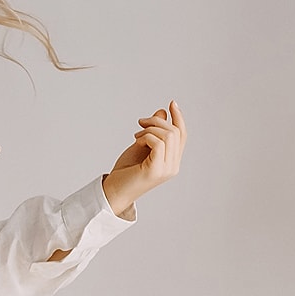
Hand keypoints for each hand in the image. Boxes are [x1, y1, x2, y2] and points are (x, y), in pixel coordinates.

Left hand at [102, 101, 186, 216]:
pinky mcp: (155, 170)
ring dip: (150, 129)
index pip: (182, 135)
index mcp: (171, 161)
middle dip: (157, 121)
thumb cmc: (125, 171)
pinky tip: (137, 141)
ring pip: (169, 136)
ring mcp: (166, 169)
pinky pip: (158, 143)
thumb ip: (153, 131)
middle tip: (140, 122)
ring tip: (137, 135)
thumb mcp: (141, 145)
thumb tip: (162, 112)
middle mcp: (172, 166)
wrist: (113, 192)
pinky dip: (146, 137)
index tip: (171, 104)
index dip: (178, 118)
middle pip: (176, 132)